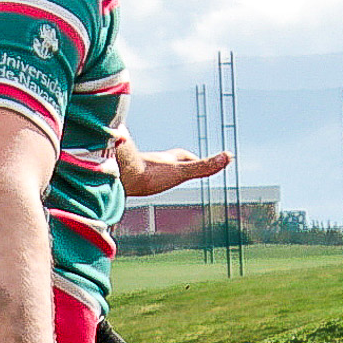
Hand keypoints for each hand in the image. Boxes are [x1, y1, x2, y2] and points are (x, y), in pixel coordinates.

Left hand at [114, 134, 232, 198]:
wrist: (114, 175)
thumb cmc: (148, 174)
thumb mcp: (180, 172)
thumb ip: (203, 167)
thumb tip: (229, 156)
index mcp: (166, 160)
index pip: (183, 156)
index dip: (192, 159)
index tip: (199, 163)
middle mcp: (151, 162)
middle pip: (164, 160)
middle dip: (172, 163)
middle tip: (176, 167)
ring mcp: (136, 168)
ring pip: (145, 168)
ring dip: (152, 171)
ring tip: (151, 177)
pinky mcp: (122, 178)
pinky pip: (129, 177)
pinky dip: (134, 179)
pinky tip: (129, 185)